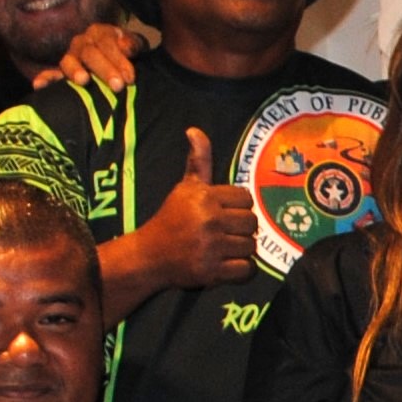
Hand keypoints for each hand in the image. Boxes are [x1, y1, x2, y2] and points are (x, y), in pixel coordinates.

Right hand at [46, 18, 147, 90]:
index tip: (130, 78)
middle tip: (118, 86)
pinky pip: (50, 74)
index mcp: (99, 33)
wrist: (119, 64)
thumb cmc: (129, 55)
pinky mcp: (60, 73)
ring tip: (83, 81)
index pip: (106, 42)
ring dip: (75, 70)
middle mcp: (81, 43)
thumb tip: (126, 47)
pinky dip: (45, 79)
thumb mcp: (136, 47)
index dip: (118, 59)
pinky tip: (39, 85)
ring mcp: (69, 58)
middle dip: (104, 69)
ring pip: (68, 61)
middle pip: (89, 53)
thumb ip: (133, 44)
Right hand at [136, 127, 257, 291]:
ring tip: (224, 247)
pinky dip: (240, 269)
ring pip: (251, 246)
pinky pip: (246, 269)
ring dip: (241, 249)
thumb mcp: (185, 187)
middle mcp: (209, 219)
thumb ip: (199, 161)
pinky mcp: (211, 270)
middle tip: (225, 232)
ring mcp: (210, 246)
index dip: (238, 207)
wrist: (149, 255)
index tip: (224, 214)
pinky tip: (226, 263)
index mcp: (205, 197)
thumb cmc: (171, 218)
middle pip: (252, 223)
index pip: (246, 199)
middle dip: (241, 229)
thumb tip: (195, 130)